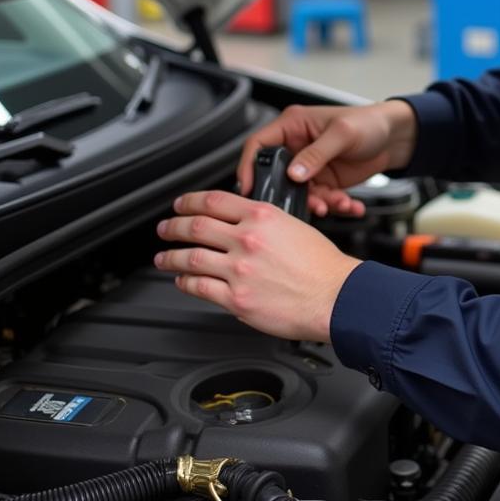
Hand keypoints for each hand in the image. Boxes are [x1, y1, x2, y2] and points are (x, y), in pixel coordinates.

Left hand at [153, 190, 359, 340]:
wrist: (335, 296)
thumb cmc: (323, 266)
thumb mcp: (294, 225)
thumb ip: (264, 223)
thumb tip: (240, 225)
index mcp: (263, 217)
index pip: (214, 201)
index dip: (190, 201)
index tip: (181, 204)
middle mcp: (247, 240)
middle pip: (196, 227)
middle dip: (173, 227)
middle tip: (165, 228)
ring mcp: (240, 270)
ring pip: (191, 258)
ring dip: (171, 257)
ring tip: (164, 257)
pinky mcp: (237, 299)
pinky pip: (200, 287)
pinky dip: (186, 283)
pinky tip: (183, 281)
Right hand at [237, 101, 417, 217]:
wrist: (395, 137)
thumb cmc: (369, 122)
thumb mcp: (342, 134)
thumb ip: (316, 154)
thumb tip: (294, 174)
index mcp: (293, 126)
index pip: (259, 144)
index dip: (249, 165)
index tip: (249, 187)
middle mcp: (297, 147)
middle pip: (279, 176)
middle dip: (294, 194)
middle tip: (310, 204)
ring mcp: (311, 167)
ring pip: (301, 194)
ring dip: (320, 203)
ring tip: (338, 203)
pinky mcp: (325, 182)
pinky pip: (322, 200)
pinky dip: (335, 206)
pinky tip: (350, 204)